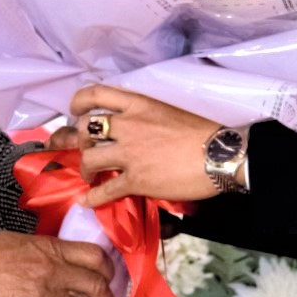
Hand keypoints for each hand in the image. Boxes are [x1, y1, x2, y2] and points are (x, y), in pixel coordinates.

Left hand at [71, 86, 230, 204]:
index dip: (79, 102)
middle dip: (82, 140)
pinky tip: (86, 202)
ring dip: (86, 168)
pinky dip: (91, 198)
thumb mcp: (169, 110)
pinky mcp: (136, 180)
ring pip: (90, 158)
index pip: (96, 94)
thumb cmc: (204, 131)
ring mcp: (130, 154)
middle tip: (89, 148)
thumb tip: (136, 127)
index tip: (76, 110)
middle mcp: (128, 126)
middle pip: (87, 129)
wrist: (221, 154)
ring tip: (90, 175)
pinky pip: (104, 190)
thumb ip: (146, 116)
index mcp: (138, 104)